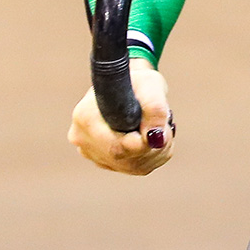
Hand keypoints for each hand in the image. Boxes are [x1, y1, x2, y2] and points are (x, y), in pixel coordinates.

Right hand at [69, 57, 174, 174]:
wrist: (129, 86)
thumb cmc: (138, 81)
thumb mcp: (150, 85)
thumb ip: (155, 108)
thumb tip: (156, 137)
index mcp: (85, 118)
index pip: (116, 147)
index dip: (143, 144)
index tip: (162, 131)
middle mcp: (84, 140)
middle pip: (126, 159)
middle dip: (153, 146)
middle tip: (166, 126)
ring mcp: (93, 154)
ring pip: (134, 166)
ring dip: (156, 151)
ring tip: (159, 127)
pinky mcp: (107, 163)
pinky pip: (137, 168)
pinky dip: (152, 156)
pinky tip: (152, 137)